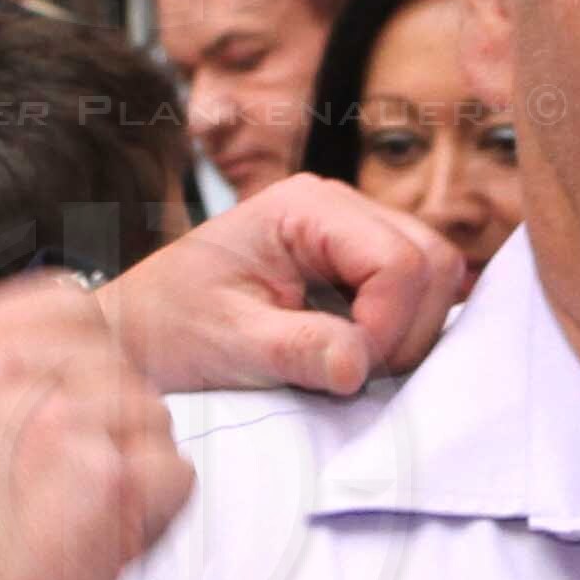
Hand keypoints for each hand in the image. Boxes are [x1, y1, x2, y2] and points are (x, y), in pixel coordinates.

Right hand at [0, 270, 191, 579]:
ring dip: (131, 473)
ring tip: (74, 525)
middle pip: (117, 366)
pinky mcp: (108, 476)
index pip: (65, 304)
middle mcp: (7, 367)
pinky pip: (174, 475)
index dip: (85, 361)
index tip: (75, 407)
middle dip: (108, 426)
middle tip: (68, 489)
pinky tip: (101, 547)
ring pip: (150, 420)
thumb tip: (30, 361)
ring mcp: (63, 416)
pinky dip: (154, 518)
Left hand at [99, 173, 465, 399]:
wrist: (142, 330)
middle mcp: (341, 207)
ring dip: (407, 334)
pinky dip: (401, 331)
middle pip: (433, 262)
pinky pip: (418, 293)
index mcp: (306, 206)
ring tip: (347, 365)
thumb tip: (356, 367)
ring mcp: (356, 233)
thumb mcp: (227, 342)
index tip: (345, 373)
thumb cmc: (173, 326)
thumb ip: (294, 349)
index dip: (387, 326)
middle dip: (405, 331)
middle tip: (349, 373)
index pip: (398, 261)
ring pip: (436, 277)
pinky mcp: (361, 266)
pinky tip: (355, 353)